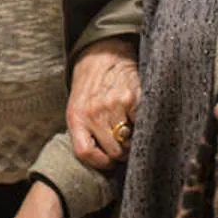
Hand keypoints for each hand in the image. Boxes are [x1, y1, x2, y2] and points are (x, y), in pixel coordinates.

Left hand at [66, 38, 139, 169]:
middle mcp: (94, 112)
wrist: (101, 55)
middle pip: (113, 151)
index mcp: (76, 117)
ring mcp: (113, 105)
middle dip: (120, 151)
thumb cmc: (89, 87)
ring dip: (132, 138)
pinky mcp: (132, 97)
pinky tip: (136, 115)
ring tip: (129, 127)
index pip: (85, 153)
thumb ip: (85, 133)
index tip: (109, 162)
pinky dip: (141, 124)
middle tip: (123, 143)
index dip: (100, 163)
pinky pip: (141, 124)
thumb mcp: (77, 109)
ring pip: (129, 140)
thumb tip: (105, 160)